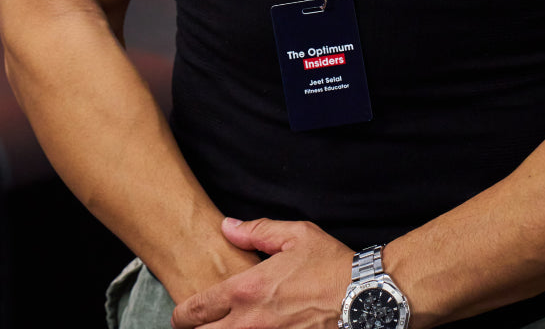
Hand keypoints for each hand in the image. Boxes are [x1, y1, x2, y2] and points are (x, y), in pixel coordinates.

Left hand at [171, 217, 352, 328]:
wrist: (363, 298)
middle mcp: (250, 322)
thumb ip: (256, 230)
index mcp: (247, 290)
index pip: (196, 309)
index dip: (181, 315)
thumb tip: (227, 226)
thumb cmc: (330, 265)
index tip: (181, 316)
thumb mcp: (295, 235)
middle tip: (197, 327)